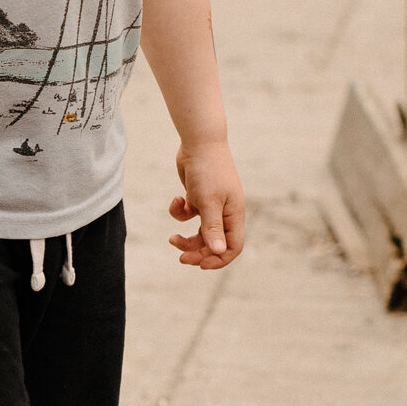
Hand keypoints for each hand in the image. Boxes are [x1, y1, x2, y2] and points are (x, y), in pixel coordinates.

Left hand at [169, 141, 244, 269]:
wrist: (198, 141)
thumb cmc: (207, 170)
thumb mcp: (208, 202)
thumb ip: (212, 228)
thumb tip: (219, 252)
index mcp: (234, 215)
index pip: (233, 247)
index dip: (218, 259)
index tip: (199, 264)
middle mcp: (225, 212)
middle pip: (214, 243)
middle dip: (197, 252)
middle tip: (180, 257)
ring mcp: (212, 205)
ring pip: (200, 232)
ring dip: (186, 238)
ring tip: (172, 238)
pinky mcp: (198, 196)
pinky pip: (189, 214)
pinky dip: (180, 212)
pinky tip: (177, 199)